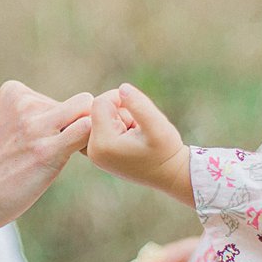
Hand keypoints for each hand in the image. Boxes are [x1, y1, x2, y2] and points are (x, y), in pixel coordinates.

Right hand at [0, 82, 91, 252]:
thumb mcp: (10, 123)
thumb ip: (39, 112)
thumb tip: (87, 110)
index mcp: (13, 91)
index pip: (62, 98)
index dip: (62, 123)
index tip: (44, 142)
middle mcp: (24, 102)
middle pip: (79, 104)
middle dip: (76, 126)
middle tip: (57, 150)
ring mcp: (35, 125)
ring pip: (87, 114)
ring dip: (82, 138)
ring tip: (56, 158)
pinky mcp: (47, 149)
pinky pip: (86, 131)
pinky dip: (88, 144)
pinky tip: (69, 160)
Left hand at [87, 83, 193, 206]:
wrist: (169, 173)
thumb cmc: (166, 151)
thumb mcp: (158, 126)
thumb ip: (140, 105)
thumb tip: (122, 88)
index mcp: (103, 144)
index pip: (100, 103)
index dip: (120, 98)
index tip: (138, 111)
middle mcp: (92, 150)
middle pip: (97, 109)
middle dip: (119, 111)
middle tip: (137, 128)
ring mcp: (93, 153)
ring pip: (100, 117)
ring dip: (118, 118)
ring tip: (135, 135)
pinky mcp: (98, 153)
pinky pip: (100, 126)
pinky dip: (115, 126)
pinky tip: (128, 139)